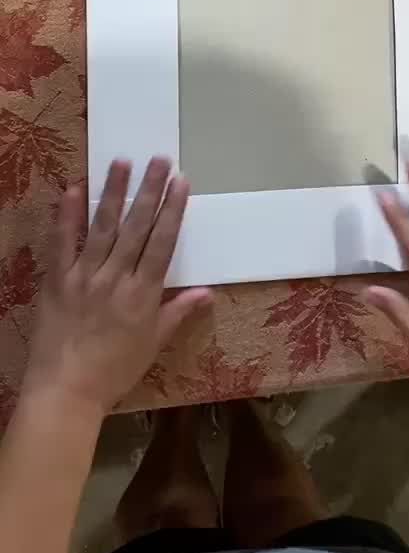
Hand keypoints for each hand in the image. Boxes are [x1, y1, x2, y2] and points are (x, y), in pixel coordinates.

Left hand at [22, 158, 211, 419]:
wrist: (66, 393)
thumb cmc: (114, 371)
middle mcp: (116, 278)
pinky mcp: (57, 280)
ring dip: (114, 192)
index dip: (173, 209)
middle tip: (160, 159)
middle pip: (137, 227)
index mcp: (143, 294)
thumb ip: (178, 313)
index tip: (181, 181)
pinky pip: (62, 242)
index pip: (162, 242)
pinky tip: (75, 189)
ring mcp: (84, 277)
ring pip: (102, 226)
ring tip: (123, 162)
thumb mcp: (153, 344)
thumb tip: (208, 291)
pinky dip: (68, 215)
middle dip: (150, 190)